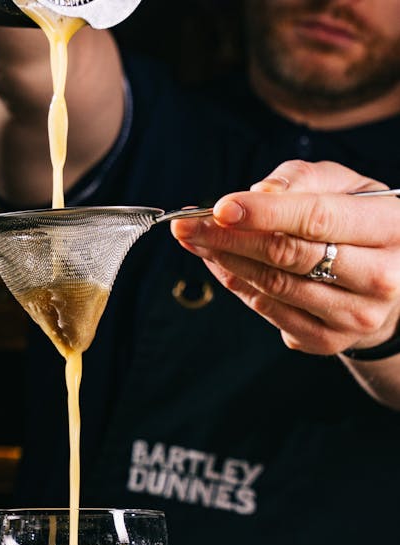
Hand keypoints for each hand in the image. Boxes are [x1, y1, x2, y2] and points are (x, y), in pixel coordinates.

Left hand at [170, 159, 399, 356]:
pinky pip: (270, 311)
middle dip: (230, 238)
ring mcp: (353, 316)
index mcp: (390, 227)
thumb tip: (259, 192)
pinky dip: (238, 286)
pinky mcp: (327, 340)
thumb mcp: (345, 186)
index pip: (317, 219)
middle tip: (188, 225)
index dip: (264, 213)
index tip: (219, 207)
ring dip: (226, 262)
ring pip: (275, 287)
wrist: (389, 280)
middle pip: (289, 256)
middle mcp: (379, 277)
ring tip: (196, 241)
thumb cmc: (359, 223)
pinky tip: (219, 264)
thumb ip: (303, 180)